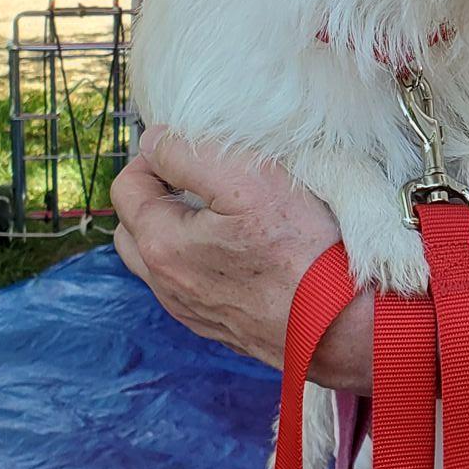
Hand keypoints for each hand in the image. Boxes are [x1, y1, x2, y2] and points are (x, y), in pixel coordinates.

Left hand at [111, 127, 347, 371]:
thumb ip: (189, 153)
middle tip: (199, 177)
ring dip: (177, 230)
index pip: (126, 188)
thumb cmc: (301, 250)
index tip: (193, 147)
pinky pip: (191, 286)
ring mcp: (192, 311)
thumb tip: (154, 141)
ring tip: (222, 211)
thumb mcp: (248, 179)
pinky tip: (242, 249)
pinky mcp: (222, 326)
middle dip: (155, 195)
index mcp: (161, 245)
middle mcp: (167, 285)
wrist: (342, 326)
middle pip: (133, 228)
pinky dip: (201, 260)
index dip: (153, 157)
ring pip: (161, 261)